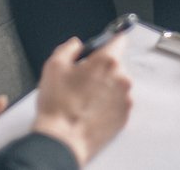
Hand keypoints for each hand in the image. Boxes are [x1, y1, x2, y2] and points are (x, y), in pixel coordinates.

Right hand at [32, 36, 132, 165]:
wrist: (62, 140)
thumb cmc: (58, 106)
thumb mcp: (54, 65)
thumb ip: (69, 47)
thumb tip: (76, 45)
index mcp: (106, 62)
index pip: (119, 39)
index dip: (108, 41)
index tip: (102, 45)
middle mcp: (121, 78)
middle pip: (115, 64)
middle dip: (101, 68)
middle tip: (82, 80)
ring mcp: (125, 99)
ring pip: (117, 84)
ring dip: (105, 86)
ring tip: (84, 99)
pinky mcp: (125, 116)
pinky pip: (118, 102)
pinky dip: (108, 103)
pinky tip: (90, 110)